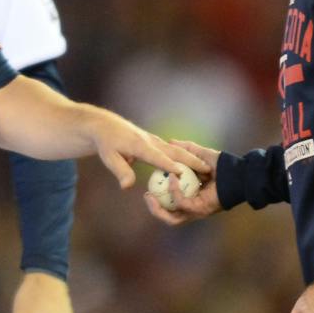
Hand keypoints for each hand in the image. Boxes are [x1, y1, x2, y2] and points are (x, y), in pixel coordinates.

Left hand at [87, 113, 212, 189]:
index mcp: (140, 146)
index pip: (157, 157)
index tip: (182, 173)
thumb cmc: (106, 143)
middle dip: (191, 160)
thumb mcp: (108, 157)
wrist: (105, 125)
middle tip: (207, 170)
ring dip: (192, 158)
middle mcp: (151, 142)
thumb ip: (120, 171)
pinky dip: (185, 156)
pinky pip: (173, 150)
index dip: (169, 165)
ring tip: (207, 168)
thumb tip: (127, 187)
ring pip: (177, 150)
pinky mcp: (155, 142)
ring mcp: (155, 140)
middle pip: (174, 151)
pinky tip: (194, 165)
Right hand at [143, 139, 223, 226]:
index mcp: (192, 198)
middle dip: (154, 209)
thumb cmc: (224, 166)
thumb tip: (170, 142)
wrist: (239, 172)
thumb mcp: (201, 155)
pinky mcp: (201, 209)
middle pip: (169, 216)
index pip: (171, 205)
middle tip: (147, 195)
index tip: (149, 186)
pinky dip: (174, 192)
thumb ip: (186, 149)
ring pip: (172, 218)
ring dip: (158, 209)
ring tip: (150, 195)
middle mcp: (194, 207)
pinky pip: (182, 203)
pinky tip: (171, 178)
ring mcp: (197, 211)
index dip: (158, 199)